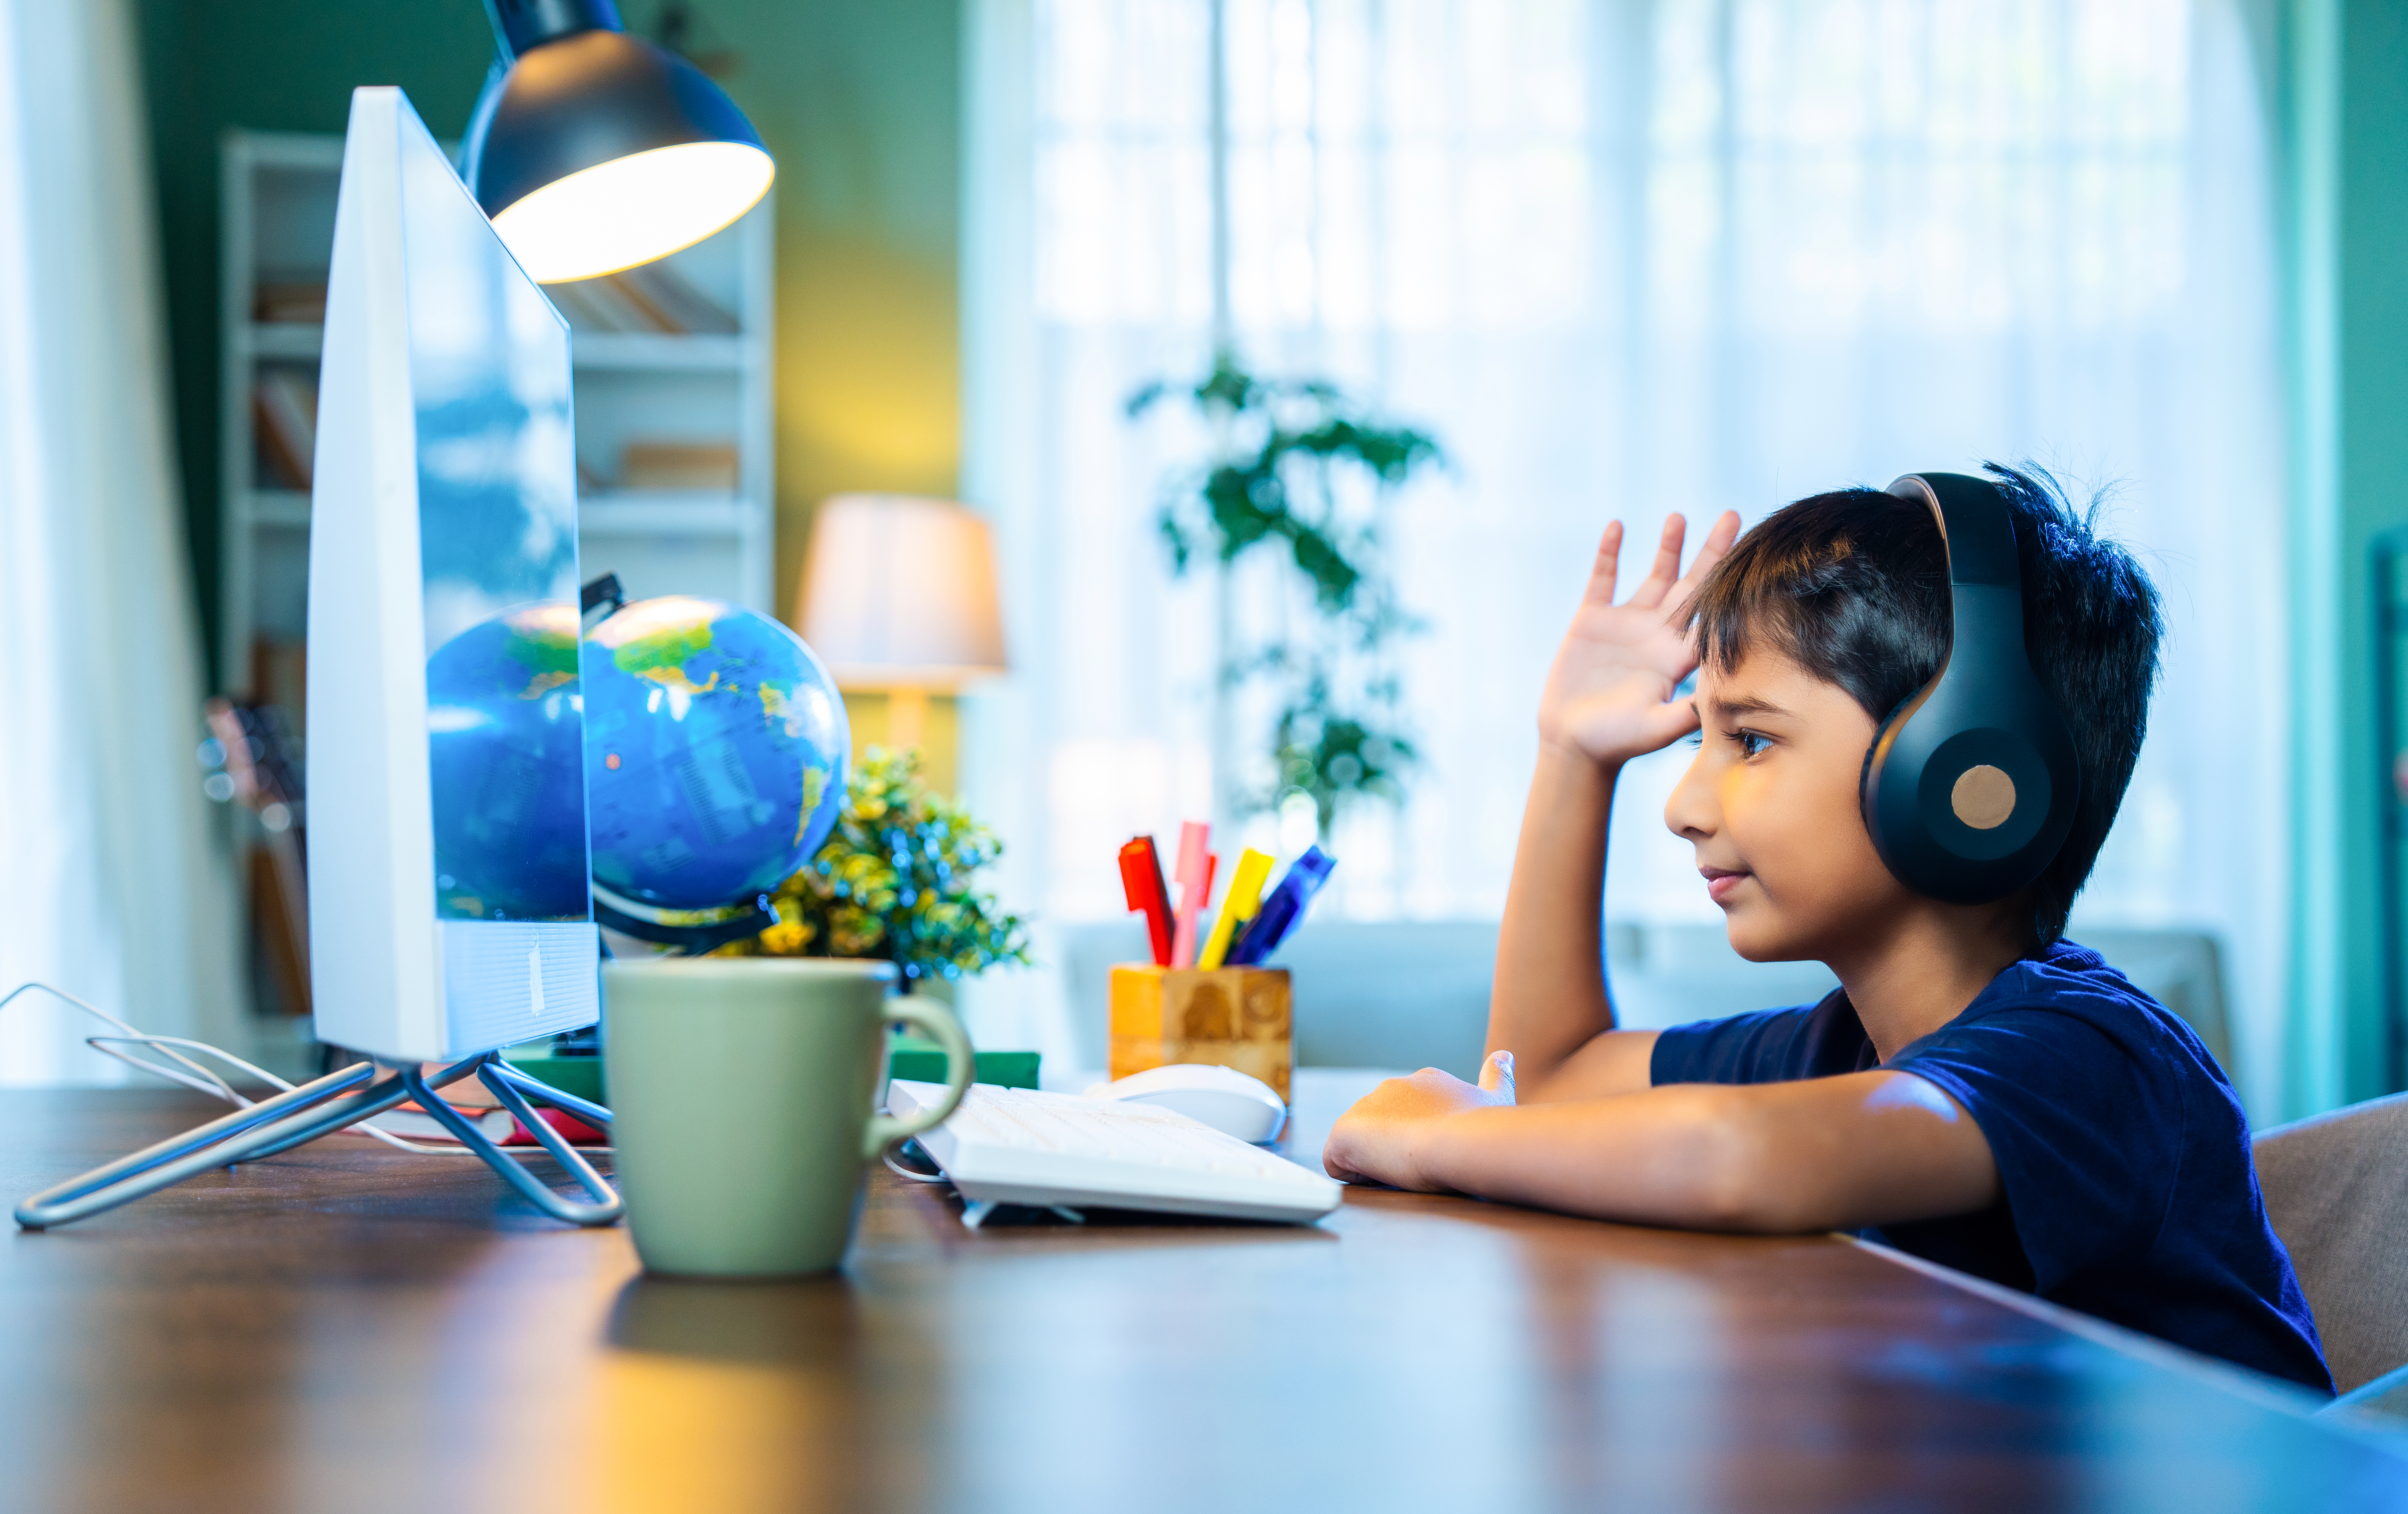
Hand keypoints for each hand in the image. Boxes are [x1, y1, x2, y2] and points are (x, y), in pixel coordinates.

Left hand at [1322, 1052, 1515, 1189]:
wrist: (1459, 1141)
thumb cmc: (1482, 1125)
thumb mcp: (1497, 1098)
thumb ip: (1498, 1077)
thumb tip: (1504, 1055)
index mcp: (1426, 1080)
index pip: (1413, 1112)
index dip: (1423, 1135)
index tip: (1436, 1148)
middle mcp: (1392, 1086)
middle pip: (1386, 1127)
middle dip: (1398, 1148)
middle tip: (1422, 1164)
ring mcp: (1365, 1107)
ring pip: (1362, 1144)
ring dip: (1377, 1162)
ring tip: (1403, 1172)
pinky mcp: (1344, 1133)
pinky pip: (1338, 1163)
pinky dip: (1356, 1174)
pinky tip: (1381, 1177)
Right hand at [1536, 512, 1741, 767]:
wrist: (1574, 743)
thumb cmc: (1618, 742)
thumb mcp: (1656, 729)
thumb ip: (1685, 714)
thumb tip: (1719, 700)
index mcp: (1679, 657)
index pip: (1713, 614)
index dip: (1733, 585)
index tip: (1755, 555)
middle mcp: (1659, 636)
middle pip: (1692, 585)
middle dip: (1712, 551)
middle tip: (1733, 516)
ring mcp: (1626, 625)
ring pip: (1654, 577)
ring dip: (1668, 547)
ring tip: (1679, 517)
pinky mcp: (1592, 621)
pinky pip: (1603, 579)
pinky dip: (1608, 553)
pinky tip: (1618, 526)